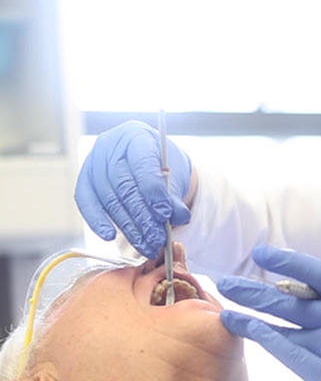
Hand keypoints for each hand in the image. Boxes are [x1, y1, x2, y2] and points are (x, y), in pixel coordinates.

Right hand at [74, 120, 191, 257]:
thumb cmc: (161, 167)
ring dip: (128, 226)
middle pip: (124, 185)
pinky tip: (110, 236)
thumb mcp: (174, 177)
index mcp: (137, 135)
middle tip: (157, 238)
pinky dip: (98, 221)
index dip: (154, 191)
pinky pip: (86, 202)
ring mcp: (93, 161)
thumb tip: (177, 217)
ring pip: (108, 198)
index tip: (165, 215)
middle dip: (142, 216)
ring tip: (145, 245)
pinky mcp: (84, 179)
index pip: (143, 164)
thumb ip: (174, 196)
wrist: (149, 164)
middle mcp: (111, 145)